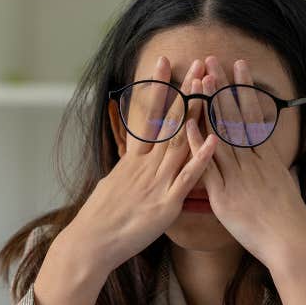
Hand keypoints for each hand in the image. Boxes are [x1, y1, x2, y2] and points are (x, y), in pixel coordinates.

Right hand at [63, 55, 216, 275]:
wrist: (91, 243)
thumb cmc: (101, 218)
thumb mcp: (113, 184)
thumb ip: (129, 169)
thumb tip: (132, 159)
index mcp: (134, 159)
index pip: (148, 115)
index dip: (157, 87)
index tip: (164, 62)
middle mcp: (146, 165)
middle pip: (169, 121)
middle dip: (185, 91)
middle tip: (198, 63)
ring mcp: (157, 182)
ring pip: (181, 141)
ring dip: (197, 113)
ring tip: (210, 87)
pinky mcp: (166, 203)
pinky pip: (187, 178)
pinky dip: (201, 158)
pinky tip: (214, 139)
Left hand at [187, 56, 305, 304]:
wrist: (290, 241)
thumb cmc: (289, 219)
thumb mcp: (286, 185)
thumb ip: (276, 168)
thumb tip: (273, 157)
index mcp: (267, 157)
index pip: (253, 115)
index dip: (244, 89)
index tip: (238, 66)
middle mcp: (252, 161)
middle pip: (235, 117)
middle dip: (223, 87)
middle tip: (213, 59)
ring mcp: (237, 176)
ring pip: (221, 134)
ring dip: (209, 105)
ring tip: (200, 79)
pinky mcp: (224, 194)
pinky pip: (207, 165)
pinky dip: (197, 144)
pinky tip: (187, 124)